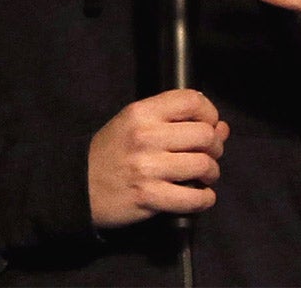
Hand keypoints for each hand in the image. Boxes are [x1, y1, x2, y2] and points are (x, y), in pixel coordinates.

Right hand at [87, 89, 228, 229]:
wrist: (78, 186)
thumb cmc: (111, 152)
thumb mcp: (136, 125)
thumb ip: (176, 122)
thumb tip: (222, 128)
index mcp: (141, 112)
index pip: (191, 101)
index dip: (210, 112)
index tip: (209, 124)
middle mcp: (146, 136)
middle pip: (204, 134)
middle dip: (215, 146)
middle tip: (209, 154)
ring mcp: (148, 168)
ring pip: (203, 165)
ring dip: (211, 173)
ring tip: (204, 176)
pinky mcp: (149, 197)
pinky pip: (193, 198)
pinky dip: (204, 199)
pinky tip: (201, 196)